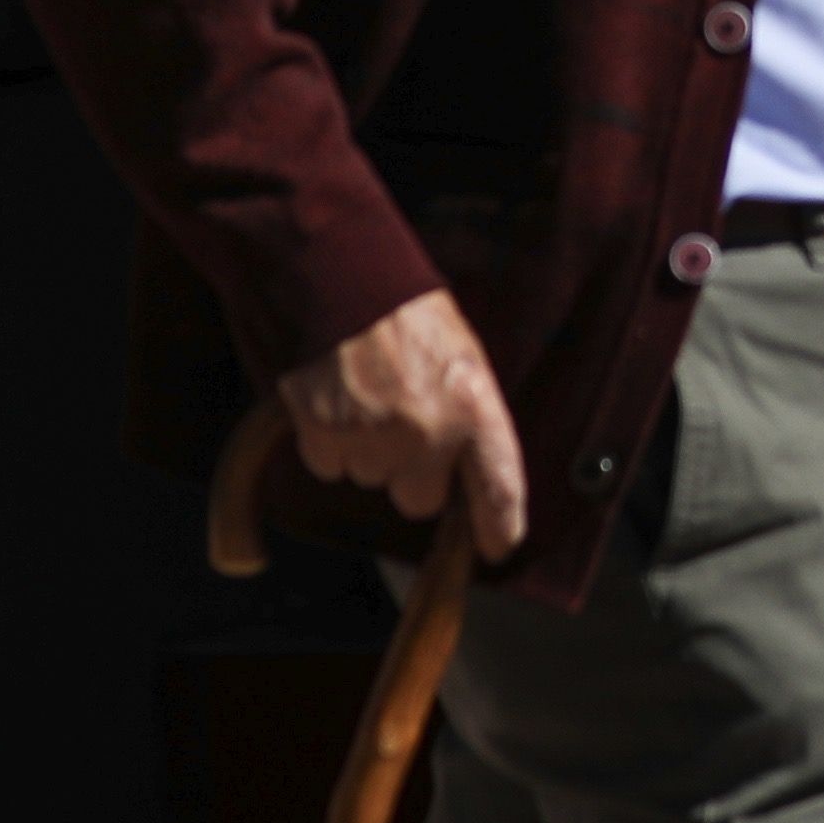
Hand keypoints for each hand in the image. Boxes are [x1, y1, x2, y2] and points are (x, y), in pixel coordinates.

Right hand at [281, 290, 526, 560]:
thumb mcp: (464, 358)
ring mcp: (374, 436)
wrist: (342, 276)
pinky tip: (336, 398)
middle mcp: (427, 431)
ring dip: (368, 452)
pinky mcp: (325, 433)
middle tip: (402, 422)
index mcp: (474, 408)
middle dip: (410, 473)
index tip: (496, 546)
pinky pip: (329, 465)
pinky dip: (328, 441)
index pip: (498, 488)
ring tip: (367, 396)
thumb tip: (467, 475)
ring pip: (371, 480)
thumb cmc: (408, 315)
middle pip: (418, 499)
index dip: (498, 525)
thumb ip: (470, 418)